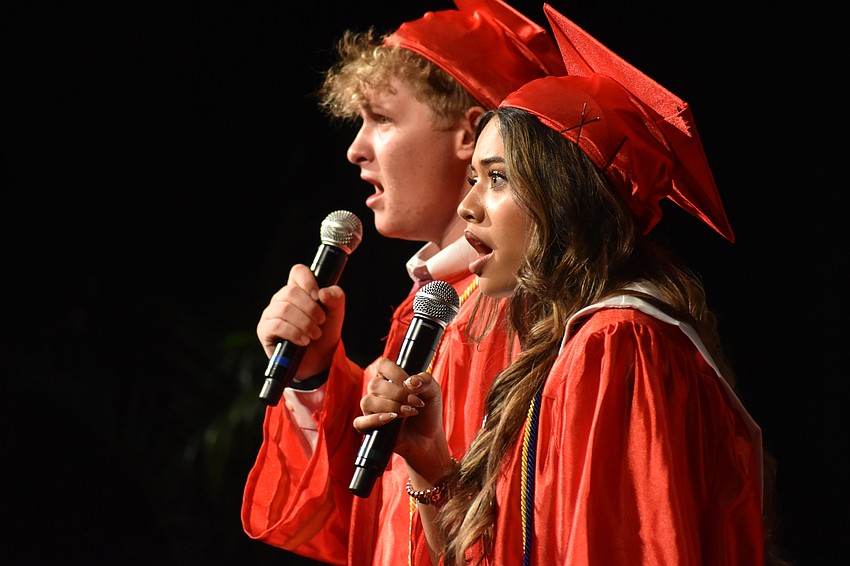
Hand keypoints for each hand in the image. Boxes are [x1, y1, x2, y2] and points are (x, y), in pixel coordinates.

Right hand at [256, 263, 345, 378]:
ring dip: (304, 323)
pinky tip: (304, 341)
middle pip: (291, 292)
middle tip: (321, 322)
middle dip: (310, 308)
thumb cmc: (325, 333)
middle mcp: (282, 299)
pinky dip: (294, 333)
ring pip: (284, 309)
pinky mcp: (265, 331)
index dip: (308, 280)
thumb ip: (336, 298)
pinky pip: (277, 325)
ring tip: (315, 334)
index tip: (318, 296)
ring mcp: (271, 314)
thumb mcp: (336, 314)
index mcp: (299, 290)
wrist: (319, 360)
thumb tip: (322, 293)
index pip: (298, 272)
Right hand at [354, 358, 450, 478]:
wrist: (429, 438)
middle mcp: (378, 392)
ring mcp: (372, 410)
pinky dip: (374, 420)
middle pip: (375, 384)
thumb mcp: (434, 391)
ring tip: (408, 412)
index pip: (382, 365)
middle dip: (398, 393)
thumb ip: (426, 380)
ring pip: (367, 401)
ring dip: (390, 406)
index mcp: (390, 379)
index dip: (396, 373)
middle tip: (415, 402)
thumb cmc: (429, 412)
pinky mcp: (370, 428)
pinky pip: (360, 422)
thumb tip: (410, 381)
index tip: (412, 385)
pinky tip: (391, 419)